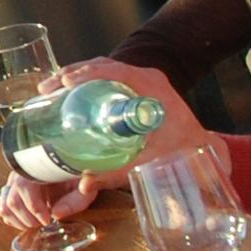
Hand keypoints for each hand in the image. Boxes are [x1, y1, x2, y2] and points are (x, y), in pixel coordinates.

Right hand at [0, 59, 201, 231]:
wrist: (203, 149)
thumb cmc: (183, 153)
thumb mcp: (149, 162)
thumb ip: (117, 173)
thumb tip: (84, 184)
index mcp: (151, 85)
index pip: (115, 70)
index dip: (88, 72)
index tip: (64, 82)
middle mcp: (145, 78)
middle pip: (102, 66)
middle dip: (71, 73)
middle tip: (47, 89)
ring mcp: (140, 82)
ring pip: (102, 71)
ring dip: (75, 77)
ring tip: (50, 91)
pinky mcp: (135, 90)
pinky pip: (107, 79)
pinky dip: (86, 84)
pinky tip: (67, 96)